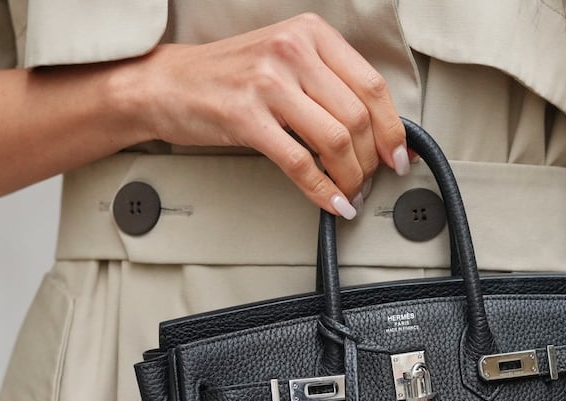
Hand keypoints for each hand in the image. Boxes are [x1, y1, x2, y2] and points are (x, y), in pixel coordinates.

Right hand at [122, 13, 408, 217]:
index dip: (392, 129)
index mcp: (310, 33)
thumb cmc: (229, 76)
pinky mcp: (246, 116)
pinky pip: (300, 162)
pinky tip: (331, 202)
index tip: (398, 155)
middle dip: (371, 160)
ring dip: (351, 177)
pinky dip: (323, 190)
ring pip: (335, 140)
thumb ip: (329, 84)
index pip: (372, 85)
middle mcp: (292, 51)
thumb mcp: (286, 60)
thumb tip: (378, 129)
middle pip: (357, 116)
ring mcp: (268, 82)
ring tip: (350, 192)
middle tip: (371, 179)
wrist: (167, 84)